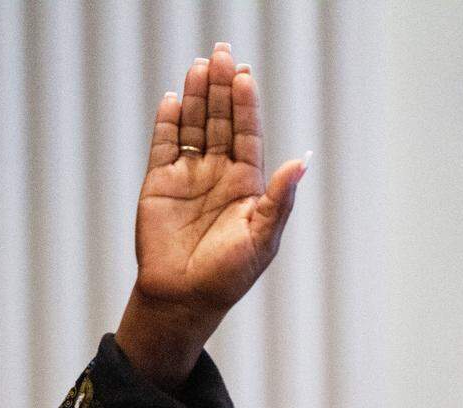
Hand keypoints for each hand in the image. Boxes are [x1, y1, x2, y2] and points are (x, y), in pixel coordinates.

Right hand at [116, 41, 307, 390]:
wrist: (185, 297)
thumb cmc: (230, 274)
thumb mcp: (263, 238)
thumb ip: (279, 199)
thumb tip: (302, 162)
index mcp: (248, 185)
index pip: (248, 134)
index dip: (246, 105)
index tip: (246, 76)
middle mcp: (220, 174)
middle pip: (221, 122)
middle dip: (222, 89)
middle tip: (224, 54)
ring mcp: (189, 176)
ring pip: (194, 126)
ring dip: (197, 97)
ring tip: (201, 65)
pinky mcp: (160, 183)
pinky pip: (165, 145)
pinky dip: (168, 122)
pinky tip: (174, 99)